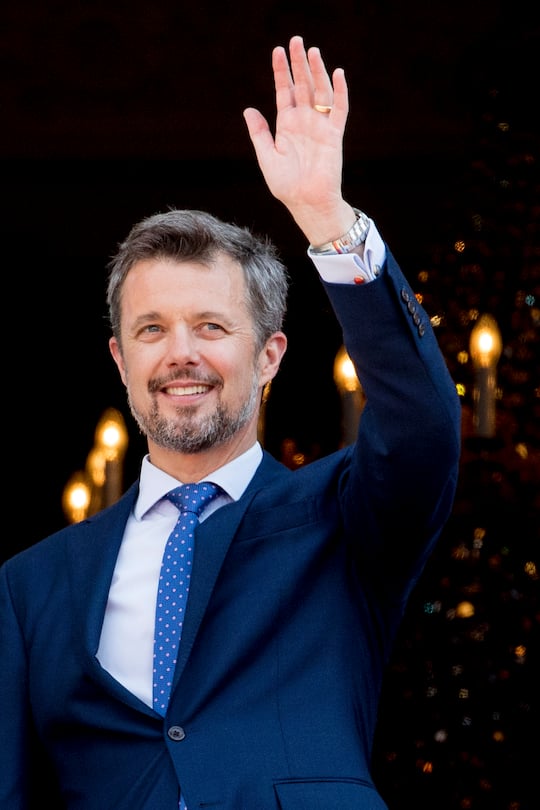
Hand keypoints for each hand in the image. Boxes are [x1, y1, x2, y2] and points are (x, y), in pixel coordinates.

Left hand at [243, 35, 356, 245]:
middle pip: (302, 85)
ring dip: (317, 72)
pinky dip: (340, 92)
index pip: (284, 91)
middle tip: (296, 40)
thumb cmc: (286, 185)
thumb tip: (248, 109)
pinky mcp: (334, 135)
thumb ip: (259, 133)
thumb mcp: (266, 157)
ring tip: (312, 51)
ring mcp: (319, 126)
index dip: (281, 71)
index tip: (277, 51)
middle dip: (298, 64)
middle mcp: (303, 121)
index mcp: (286, 125)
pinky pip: (339, 109)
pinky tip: (337, 73)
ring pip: (320, 92)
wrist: (306, 202)